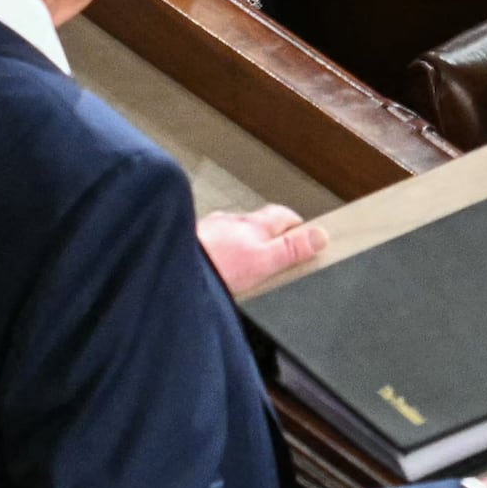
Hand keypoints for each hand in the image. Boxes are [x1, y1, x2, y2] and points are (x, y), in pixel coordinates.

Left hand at [195, 203, 326, 298]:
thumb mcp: (263, 262)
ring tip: (242, 269)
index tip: (306, 242)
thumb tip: (321, 235)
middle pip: (258, 225)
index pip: (285, 216)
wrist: (165, 270)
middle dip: (267, 239)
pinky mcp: (189, 245)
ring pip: (231, 235)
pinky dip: (216, 256)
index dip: (297, 229)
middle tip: (275, 260)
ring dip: (238, 247)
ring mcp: (207, 232)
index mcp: (254, 223)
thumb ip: (292, 249)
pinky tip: (214, 271)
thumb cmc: (211, 265)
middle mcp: (230, 222)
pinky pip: (209, 247)